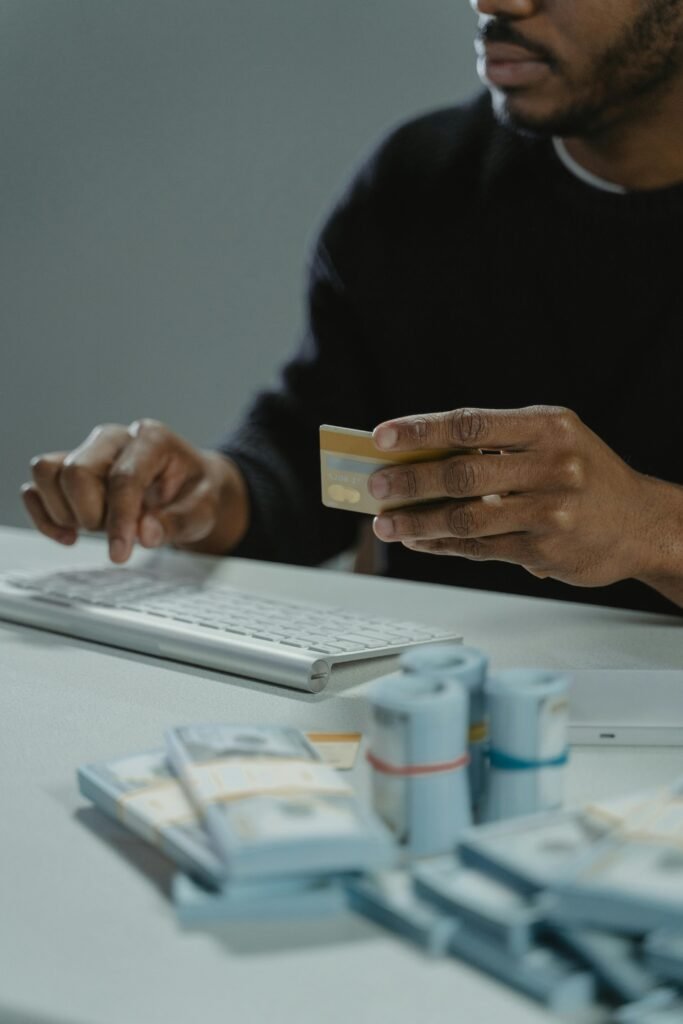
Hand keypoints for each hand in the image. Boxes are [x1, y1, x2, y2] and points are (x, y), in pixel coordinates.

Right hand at [22, 420, 249, 562]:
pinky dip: (44, 515)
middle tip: (117, 534)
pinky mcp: (69, 468)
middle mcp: (114, 439)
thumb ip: (177, 522)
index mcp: (152, 440)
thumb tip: (145, 533)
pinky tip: (68, 535)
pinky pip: (36, 486)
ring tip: (95, 529)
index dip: (119, 519)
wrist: (191, 488)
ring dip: (66, 512)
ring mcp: (88, 450)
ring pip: (48, 472)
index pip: (123, 477)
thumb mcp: (203, 511)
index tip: (120, 553)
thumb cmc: (197, 494)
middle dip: (92, 514)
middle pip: (77, 471)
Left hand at [368, 405, 658, 587]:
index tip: (382, 437)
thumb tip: (421, 456)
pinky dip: (443, 544)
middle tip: (376, 486)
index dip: (422, 430)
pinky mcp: (544, 550)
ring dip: (418, 522)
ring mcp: (550, 511)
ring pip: (467, 517)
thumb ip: (497, 445)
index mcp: (548, 427)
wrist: (639, 523)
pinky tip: (419, 541)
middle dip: (410, 481)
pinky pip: (480, 547)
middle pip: (463, 472)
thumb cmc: (585, 475)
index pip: (471, 423)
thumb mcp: (552, 441)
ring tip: (386, 523)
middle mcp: (552, 466)